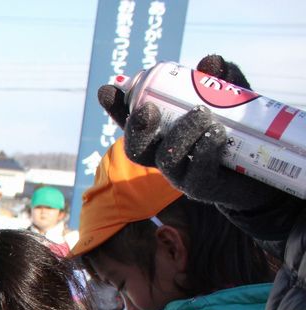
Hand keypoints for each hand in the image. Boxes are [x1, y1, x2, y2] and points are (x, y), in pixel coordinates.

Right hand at [96, 55, 280, 212]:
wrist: (263, 167)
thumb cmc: (241, 131)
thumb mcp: (232, 100)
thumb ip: (222, 81)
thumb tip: (209, 62)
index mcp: (162, 133)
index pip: (131, 121)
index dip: (115, 107)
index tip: (107, 90)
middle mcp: (164, 155)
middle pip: (136, 149)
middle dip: (136, 129)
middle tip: (148, 109)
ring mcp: (181, 174)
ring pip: (166, 159)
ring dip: (180, 134)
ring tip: (203, 113)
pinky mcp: (203, 188)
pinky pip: (197, 173)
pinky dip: (205, 150)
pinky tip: (216, 134)